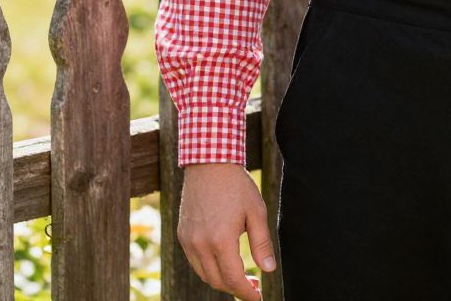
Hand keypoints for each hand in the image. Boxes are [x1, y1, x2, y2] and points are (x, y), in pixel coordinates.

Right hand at [177, 162, 276, 299]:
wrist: (209, 162)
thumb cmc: (236, 185)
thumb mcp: (256, 211)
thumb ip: (262, 243)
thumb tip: (268, 270)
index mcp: (221, 240)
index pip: (233, 279)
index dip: (247, 292)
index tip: (258, 297)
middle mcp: (200, 245)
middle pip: (217, 281)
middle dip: (235, 288)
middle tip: (253, 285)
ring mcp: (188, 240)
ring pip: (204, 274)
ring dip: (221, 280)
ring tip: (239, 275)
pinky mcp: (182, 234)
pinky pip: (195, 261)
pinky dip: (208, 268)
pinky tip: (222, 260)